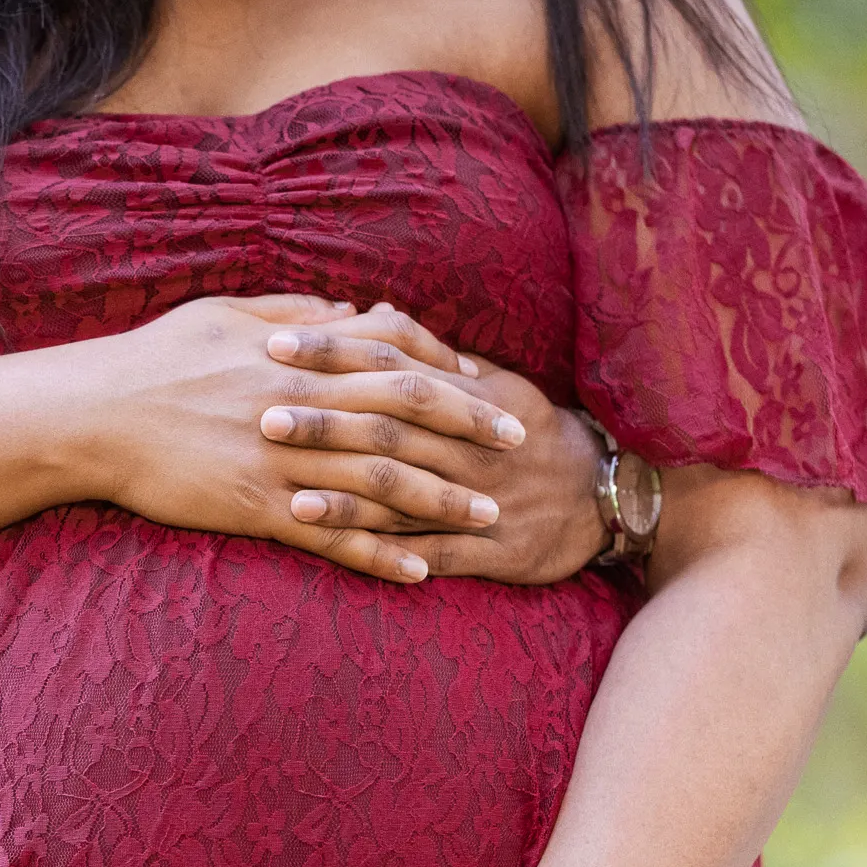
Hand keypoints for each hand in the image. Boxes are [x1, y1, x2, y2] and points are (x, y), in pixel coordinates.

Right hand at [86, 295, 528, 584]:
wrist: (91, 416)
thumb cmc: (152, 360)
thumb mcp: (222, 314)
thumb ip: (291, 312)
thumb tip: (345, 311)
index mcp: (295, 355)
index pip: (392, 358)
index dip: (447, 374)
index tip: (489, 390)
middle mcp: (300, 405)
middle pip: (405, 416)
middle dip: (469, 433)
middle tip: (518, 450)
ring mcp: (281, 460)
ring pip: (381, 481)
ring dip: (442, 502)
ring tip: (491, 520)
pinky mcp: (256, 508)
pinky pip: (332, 536)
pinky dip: (379, 556)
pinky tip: (419, 574)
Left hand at [266, 304, 611, 584]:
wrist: (602, 494)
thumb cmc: (531, 431)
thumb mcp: (493, 381)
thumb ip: (429, 354)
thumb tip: (372, 312)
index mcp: (465, 395)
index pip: (390, 363)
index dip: (332, 353)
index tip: (275, 345)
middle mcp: (468, 444)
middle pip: (389, 427)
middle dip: (326, 422)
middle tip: (263, 414)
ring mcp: (478, 498)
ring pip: (405, 492)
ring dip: (345, 495)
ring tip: (289, 494)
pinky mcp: (488, 549)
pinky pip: (431, 552)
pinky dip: (387, 552)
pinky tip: (345, 554)